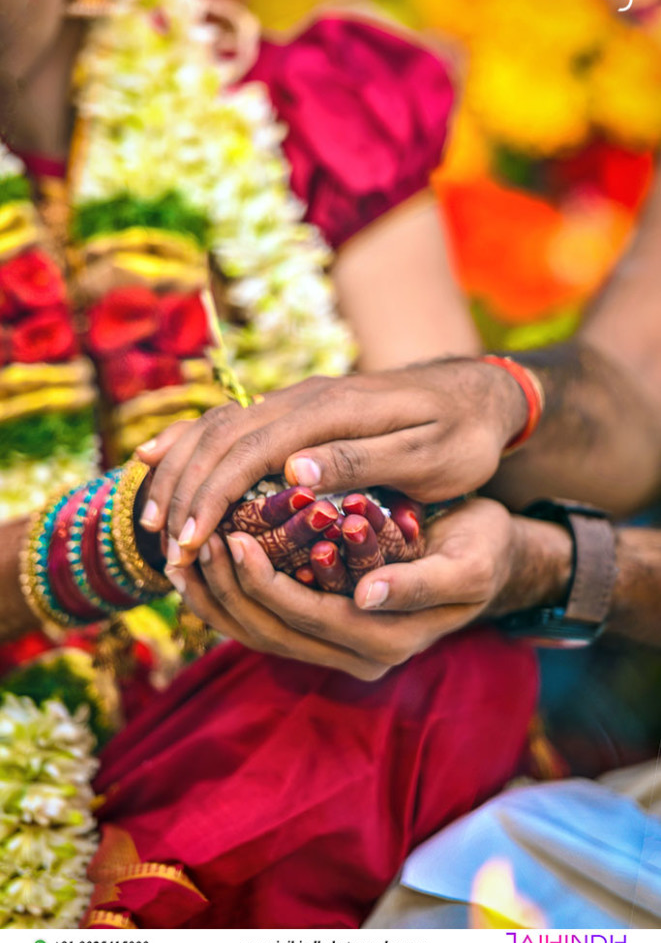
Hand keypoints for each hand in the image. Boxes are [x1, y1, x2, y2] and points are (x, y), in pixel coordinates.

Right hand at [138, 359, 527, 564]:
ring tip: (155, 520)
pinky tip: (160, 459)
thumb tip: (291, 473)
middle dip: (186, 491)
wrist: (479, 395)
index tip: (190, 543)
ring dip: (181, 471)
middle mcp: (304, 398)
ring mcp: (299, 401)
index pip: (252, 450)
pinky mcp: (300, 411)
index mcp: (332, 410)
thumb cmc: (462, 436)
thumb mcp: (426, 456)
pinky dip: (192, 444)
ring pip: (219, 427)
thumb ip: (361, 461)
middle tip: (167, 548)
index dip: (213, 497)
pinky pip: (233, 423)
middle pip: (222, 437)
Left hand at [164, 498, 570, 678]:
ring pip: (259, 634)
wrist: (486, 559)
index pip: (308, 618)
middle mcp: (357, 657)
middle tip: (198, 538)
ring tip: (187, 552)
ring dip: (219, 597)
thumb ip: (420, 584)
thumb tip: (365, 596)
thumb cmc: (480, 550)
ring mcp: (337, 651)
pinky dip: (228, 599)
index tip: (234, 536)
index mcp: (389, 643)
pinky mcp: (323, 633)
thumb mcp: (466, 564)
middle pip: (272, 633)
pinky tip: (204, 565)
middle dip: (229, 588)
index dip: (265, 582)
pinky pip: (264, 624)